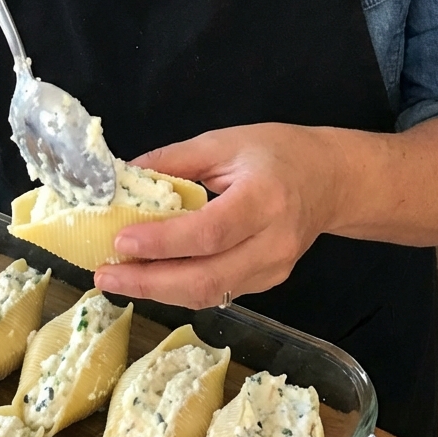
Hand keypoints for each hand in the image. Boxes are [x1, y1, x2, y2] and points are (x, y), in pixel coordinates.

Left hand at [93, 123, 342, 309]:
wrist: (331, 180)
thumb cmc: (278, 152)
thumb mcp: (224, 142)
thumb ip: (173, 159)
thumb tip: (122, 176)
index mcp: (264, 198)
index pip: (209, 232)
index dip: (163, 241)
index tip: (122, 240)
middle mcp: (273, 242)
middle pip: (207, 278)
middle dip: (149, 282)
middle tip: (106, 273)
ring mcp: (274, 270)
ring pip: (210, 294)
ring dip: (158, 291)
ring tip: (118, 278)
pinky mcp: (269, 283)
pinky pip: (219, 292)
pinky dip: (180, 288)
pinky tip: (151, 277)